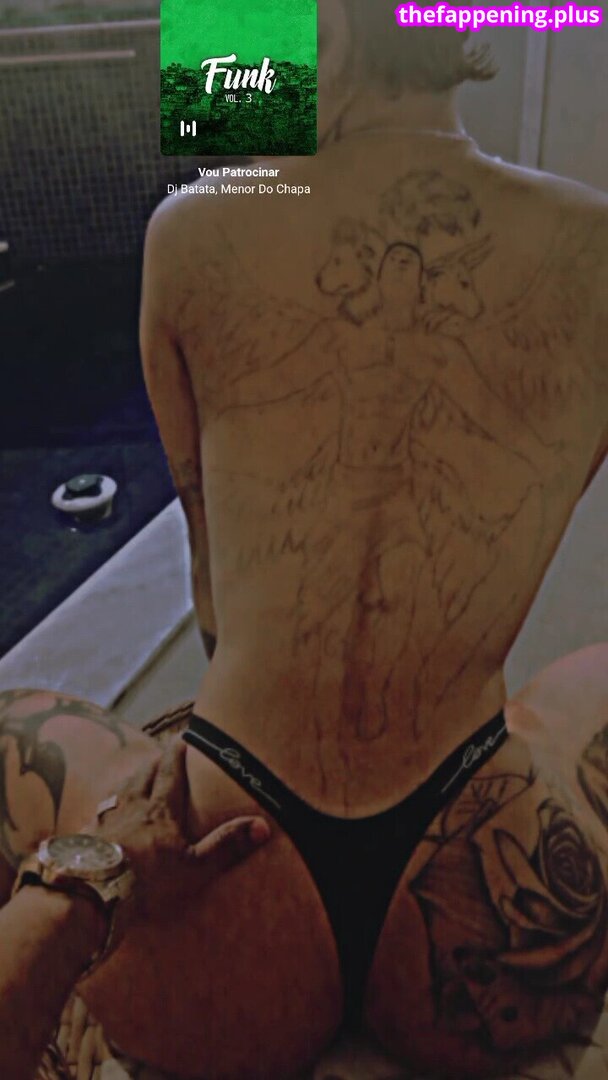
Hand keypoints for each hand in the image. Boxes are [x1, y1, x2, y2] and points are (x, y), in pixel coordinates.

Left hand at [84, 738, 270, 925]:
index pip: (171, 772)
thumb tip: (263, 825)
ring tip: (136, 776)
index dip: (178, 753)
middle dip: (154, 760)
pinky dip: (103, 809)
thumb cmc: (147, 879)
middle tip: (161, 751)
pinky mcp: (86, 838)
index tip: (184, 736)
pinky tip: (100, 814)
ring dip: (130, 779)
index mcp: (161, 810)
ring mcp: (106, 821)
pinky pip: (96, 815)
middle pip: (143, 774)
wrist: (94, 891)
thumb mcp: (195, 866)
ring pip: (119, 790)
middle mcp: (132, 807)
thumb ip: (226, 845)